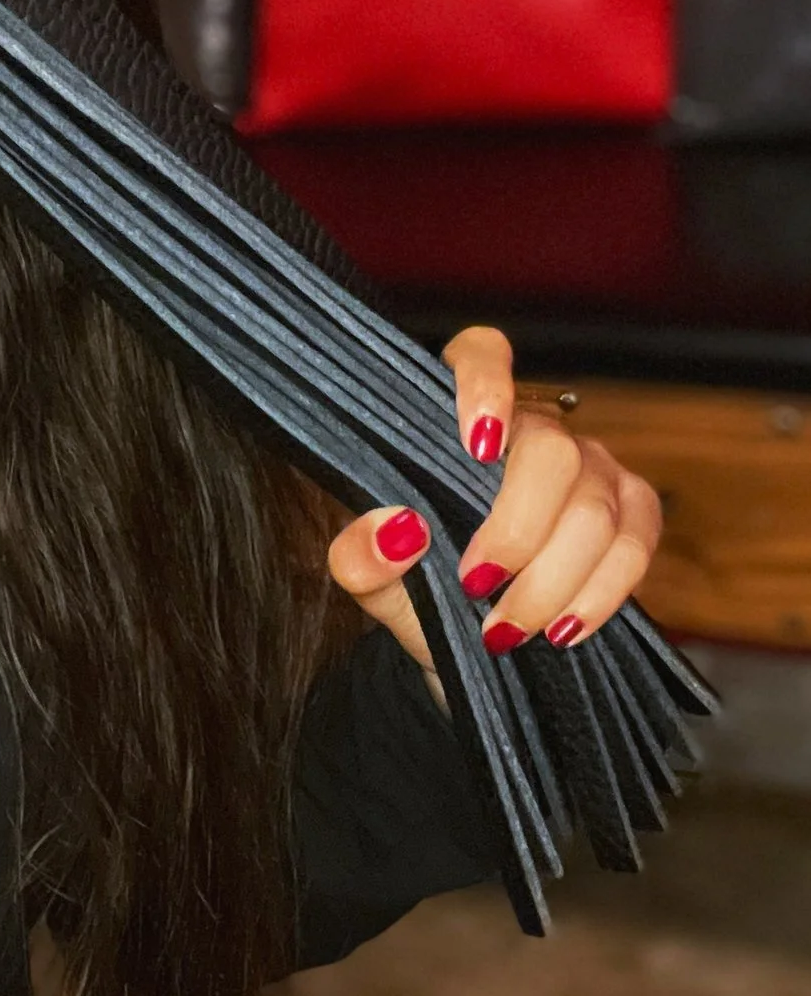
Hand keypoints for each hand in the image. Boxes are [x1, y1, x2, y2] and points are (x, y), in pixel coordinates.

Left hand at [325, 326, 665, 709]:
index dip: (486, 382)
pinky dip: (599, 593)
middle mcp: (531, 431)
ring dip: (551, 580)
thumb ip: (361, 558)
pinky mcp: (631, 513)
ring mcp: (590, 467)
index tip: (478, 444)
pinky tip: (560, 629)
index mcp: (457, 420)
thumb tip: (395, 530)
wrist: (464, 641)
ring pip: (595, 508)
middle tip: (475, 583)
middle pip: (551, 451)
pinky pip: (634, 544)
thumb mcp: (373, 581)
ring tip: (504, 629)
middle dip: (518, 530)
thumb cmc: (416, 590)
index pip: (480, 354)